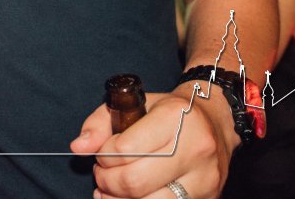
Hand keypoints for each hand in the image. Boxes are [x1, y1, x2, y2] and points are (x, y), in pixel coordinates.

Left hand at [71, 85, 235, 198]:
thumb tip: (78, 148)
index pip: (125, 149)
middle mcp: (195, 147)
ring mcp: (205, 177)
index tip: (102, 153)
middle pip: (135, 182)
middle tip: (101, 175)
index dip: (104, 156)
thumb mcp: (134, 104)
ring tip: (111, 190)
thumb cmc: (168, 112)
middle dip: (107, 181)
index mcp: (175, 117)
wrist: (215, 120)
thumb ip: (100, 123)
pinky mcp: (209, 197)